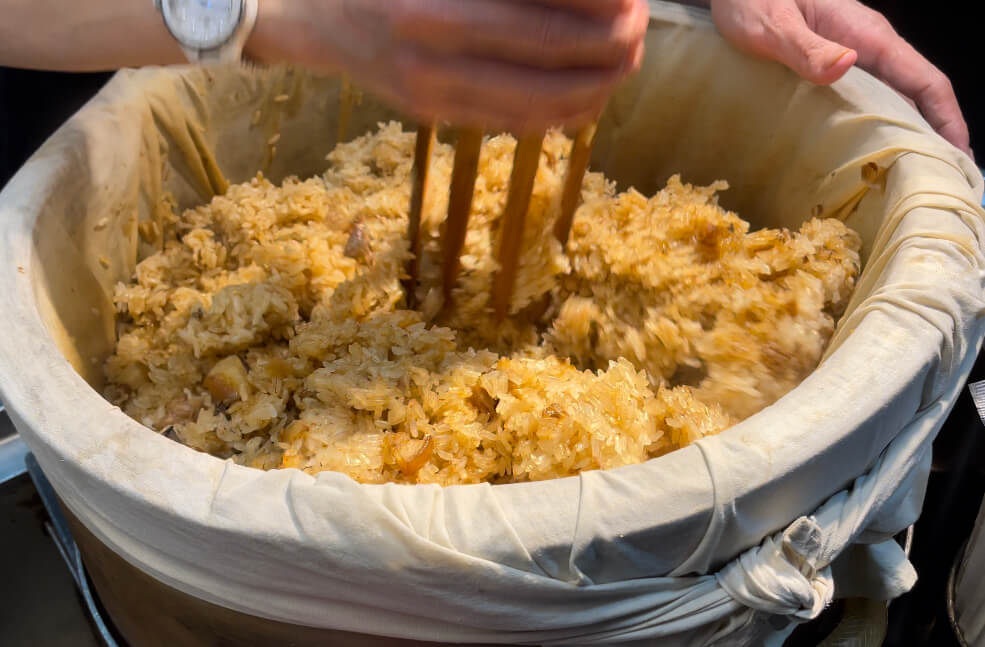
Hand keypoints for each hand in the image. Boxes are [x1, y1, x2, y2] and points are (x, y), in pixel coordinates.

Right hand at [247, 0, 648, 132]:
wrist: (309, 10)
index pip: (545, 6)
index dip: (601, 3)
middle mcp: (433, 40)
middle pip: (552, 55)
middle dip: (610, 48)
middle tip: (639, 32)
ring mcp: (430, 85)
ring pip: (536, 102)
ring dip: (592, 90)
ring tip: (622, 69)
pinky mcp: (431, 112)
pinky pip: (509, 121)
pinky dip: (556, 115)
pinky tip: (584, 100)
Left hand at [708, 0, 970, 156]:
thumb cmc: (751, 1)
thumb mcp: (774, 25)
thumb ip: (806, 48)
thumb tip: (848, 64)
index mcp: (867, 35)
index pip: (924, 79)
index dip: (947, 118)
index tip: (959, 155)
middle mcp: (868, 47)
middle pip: (918, 94)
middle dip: (936, 135)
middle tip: (942, 181)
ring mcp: (853, 58)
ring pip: (896, 99)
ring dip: (910, 134)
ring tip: (914, 177)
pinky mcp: (833, 68)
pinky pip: (869, 100)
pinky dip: (881, 128)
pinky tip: (874, 155)